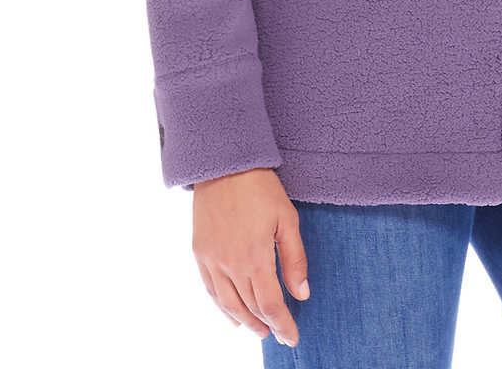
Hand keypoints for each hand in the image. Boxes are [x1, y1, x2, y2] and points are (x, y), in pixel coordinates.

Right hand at [191, 167, 309, 345]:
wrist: (225, 164)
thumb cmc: (261, 188)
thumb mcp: (287, 219)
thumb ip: (295, 259)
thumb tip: (302, 294)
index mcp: (255, 257)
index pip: (270, 304)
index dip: (282, 325)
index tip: (292, 338)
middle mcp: (230, 264)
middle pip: (249, 307)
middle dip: (266, 325)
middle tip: (279, 333)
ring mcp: (212, 260)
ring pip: (228, 304)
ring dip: (245, 321)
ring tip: (259, 330)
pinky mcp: (199, 252)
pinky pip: (211, 290)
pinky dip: (222, 307)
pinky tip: (232, 315)